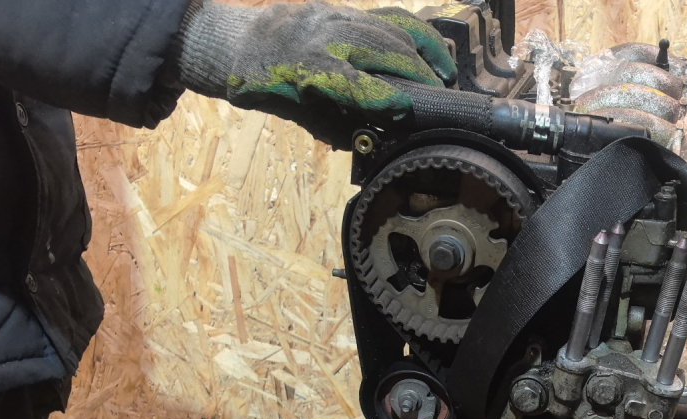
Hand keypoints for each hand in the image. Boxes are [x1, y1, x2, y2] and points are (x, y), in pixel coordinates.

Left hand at [178, 2, 455, 143]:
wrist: (240, 41)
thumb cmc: (268, 87)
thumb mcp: (296, 113)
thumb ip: (336, 125)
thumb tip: (379, 138)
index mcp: (304, 67)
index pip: (349, 81)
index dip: (379, 96)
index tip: (406, 111)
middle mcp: (322, 35)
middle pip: (380, 48)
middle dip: (415, 72)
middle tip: (440, 98)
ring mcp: (335, 17)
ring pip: (389, 28)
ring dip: (423, 53)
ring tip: (445, 78)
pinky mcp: (345, 10)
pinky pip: (388, 17)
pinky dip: (417, 33)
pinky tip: (437, 51)